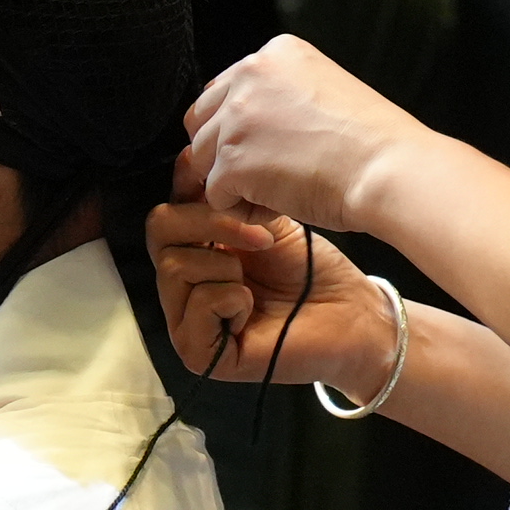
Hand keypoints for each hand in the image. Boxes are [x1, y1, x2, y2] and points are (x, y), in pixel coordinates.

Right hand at [145, 202, 392, 392]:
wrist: (351, 315)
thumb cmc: (313, 271)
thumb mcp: (263, 222)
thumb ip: (224, 197)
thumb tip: (191, 155)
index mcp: (192, 253)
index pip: (164, 214)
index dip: (192, 191)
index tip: (231, 184)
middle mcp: (180, 287)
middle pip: (158, 232)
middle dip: (212, 224)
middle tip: (261, 236)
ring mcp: (185, 321)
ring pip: (173, 266)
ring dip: (227, 265)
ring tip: (256, 282)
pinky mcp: (198, 353)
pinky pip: (197, 304)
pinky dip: (233, 299)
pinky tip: (254, 310)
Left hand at [179, 32, 427, 237]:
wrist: (392, 170)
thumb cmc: (372, 144)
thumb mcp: (324, 91)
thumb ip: (279, 97)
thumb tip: (242, 125)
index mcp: (275, 53)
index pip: (224, 91)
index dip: (240, 127)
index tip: (274, 146)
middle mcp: (249, 76)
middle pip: (202, 122)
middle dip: (225, 152)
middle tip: (269, 172)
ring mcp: (237, 119)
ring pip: (203, 159)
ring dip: (235, 182)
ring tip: (282, 190)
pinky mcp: (232, 161)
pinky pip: (215, 194)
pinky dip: (242, 208)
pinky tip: (280, 206)